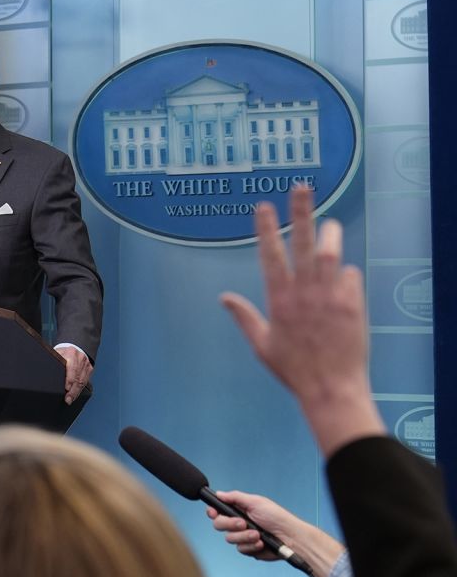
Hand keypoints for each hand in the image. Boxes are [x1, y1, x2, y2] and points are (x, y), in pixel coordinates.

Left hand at [57, 345, 91, 404]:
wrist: (75, 347)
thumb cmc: (62, 352)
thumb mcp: (56, 353)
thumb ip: (54, 361)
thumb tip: (43, 370)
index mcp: (71, 353)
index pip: (71, 367)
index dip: (69, 379)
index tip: (66, 388)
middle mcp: (80, 358)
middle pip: (77, 377)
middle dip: (72, 390)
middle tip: (67, 399)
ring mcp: (86, 364)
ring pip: (82, 381)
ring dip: (76, 392)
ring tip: (70, 400)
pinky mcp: (89, 369)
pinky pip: (85, 382)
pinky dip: (79, 390)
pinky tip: (75, 396)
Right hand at [205, 490, 302, 560]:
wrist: (290, 537)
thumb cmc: (277, 517)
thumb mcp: (256, 502)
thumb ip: (235, 497)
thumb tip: (219, 493)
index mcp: (238, 510)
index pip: (218, 511)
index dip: (212, 512)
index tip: (214, 512)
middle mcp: (238, 524)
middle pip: (219, 525)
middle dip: (230, 524)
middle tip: (243, 523)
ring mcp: (243, 537)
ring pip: (229, 539)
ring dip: (244, 536)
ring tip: (258, 534)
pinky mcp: (249, 549)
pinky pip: (240, 549)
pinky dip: (251, 546)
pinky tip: (261, 543)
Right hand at [219, 186, 382, 455]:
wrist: (331, 388)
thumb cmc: (293, 369)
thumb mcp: (261, 344)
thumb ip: (244, 317)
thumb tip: (224, 297)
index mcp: (278, 300)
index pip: (270, 255)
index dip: (265, 228)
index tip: (263, 206)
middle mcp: (303, 292)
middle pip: (301, 243)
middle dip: (300, 212)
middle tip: (301, 188)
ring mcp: (330, 296)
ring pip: (330, 252)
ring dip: (330, 235)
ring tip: (330, 225)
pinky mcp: (352, 303)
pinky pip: (350, 276)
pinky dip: (345, 274)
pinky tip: (342, 283)